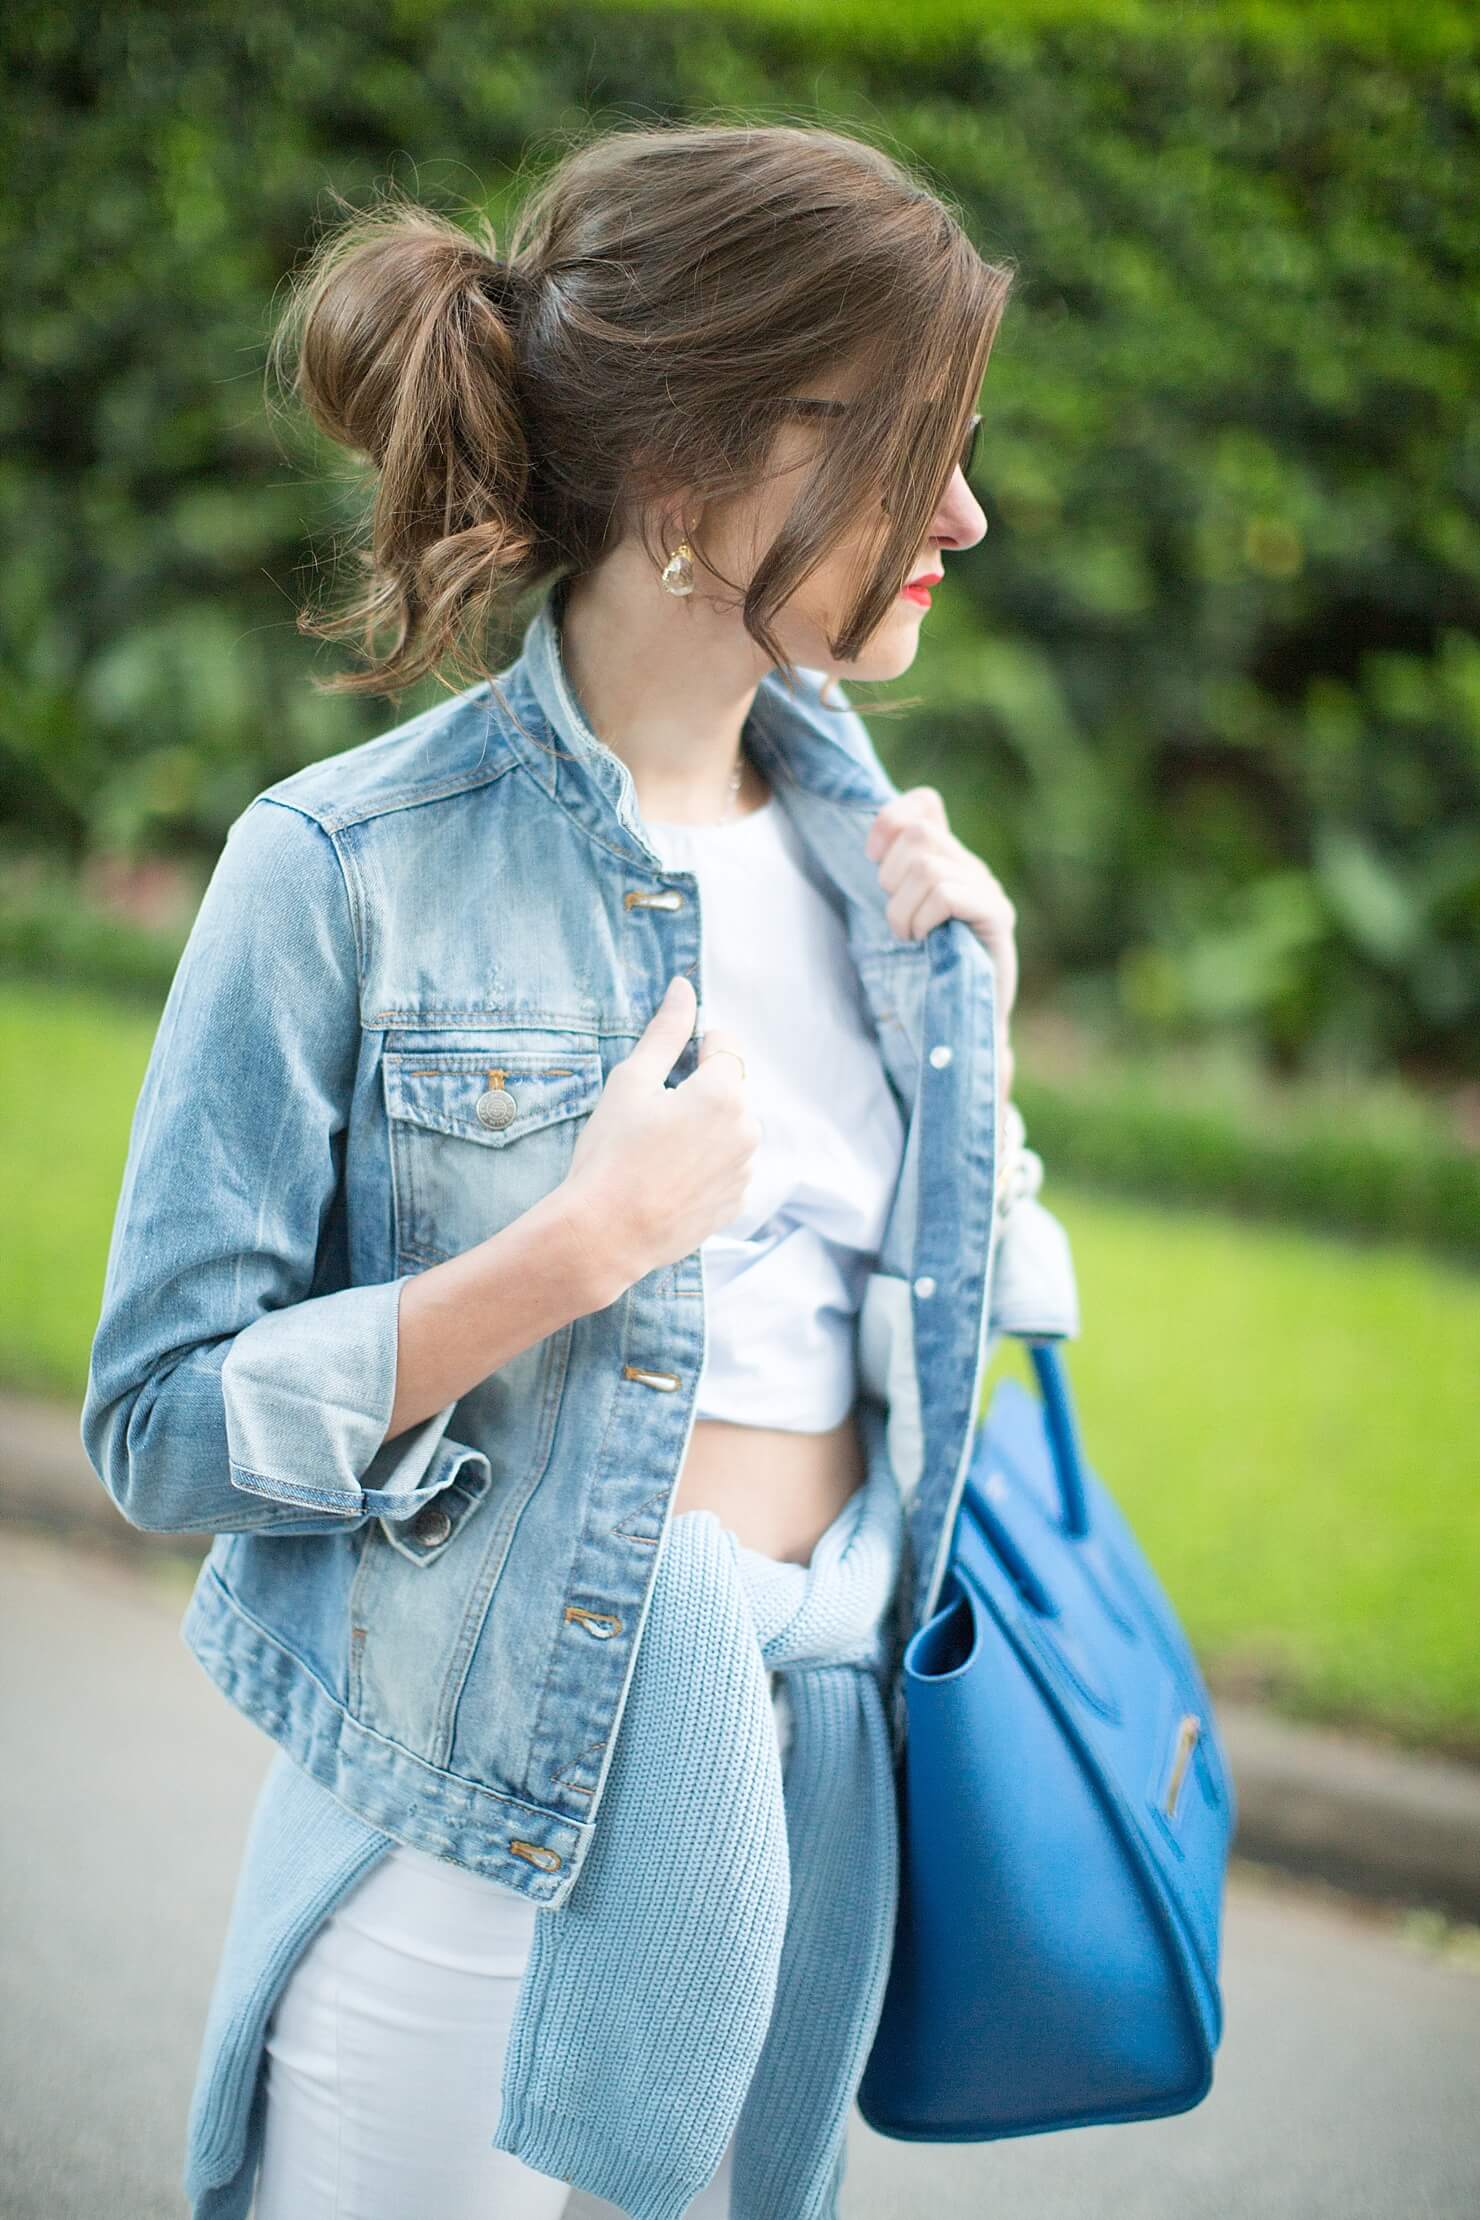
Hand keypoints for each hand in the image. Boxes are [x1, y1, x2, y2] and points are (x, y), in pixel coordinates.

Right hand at [560, 974, 761, 1297]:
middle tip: (651, 1120)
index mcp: (725, 1093)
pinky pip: (726, 1168)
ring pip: (729, 1130)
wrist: (605, 1235)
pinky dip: (705, 1166)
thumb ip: (666, 1031)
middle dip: (700, 1094)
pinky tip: (666, 1179)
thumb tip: (684, 987)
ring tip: (657, 1154)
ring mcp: (745, 1171)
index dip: (697, 1049)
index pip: (726, 1045)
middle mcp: (747, 1131)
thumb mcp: (632, 1082)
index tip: (667, 1071)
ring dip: (705, 1131)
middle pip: (730, 1090)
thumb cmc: (611, 1154)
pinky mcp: (735, 1203)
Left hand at [864, 784, 1019, 1187]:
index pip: (923, 805)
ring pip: (924, 865)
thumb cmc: (926, 980)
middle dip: (888, 877)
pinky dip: (922, 916)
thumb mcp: (901, 922)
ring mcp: (988, 892)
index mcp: (950, 862)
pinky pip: (947, 892)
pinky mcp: (996, 919)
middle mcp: (973, 869)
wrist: (966, 1030)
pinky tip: (922, 941)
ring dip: (901, 906)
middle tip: (895, 920)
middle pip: (916, 834)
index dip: (889, 821)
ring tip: (908, 937)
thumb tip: (872, 832)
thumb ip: (894, 880)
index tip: (870, 857)